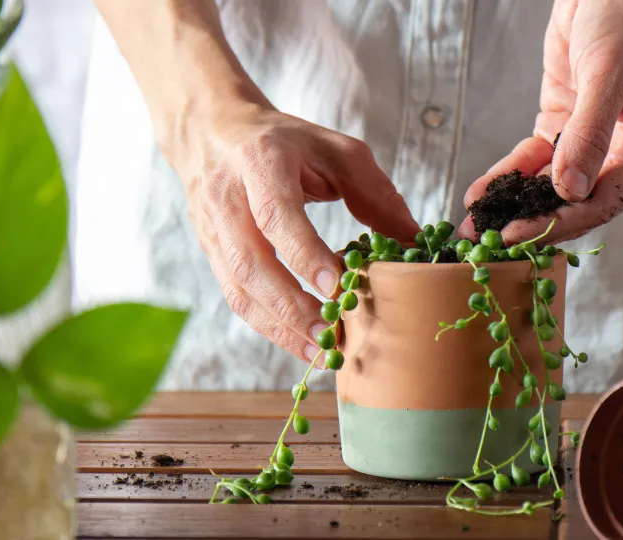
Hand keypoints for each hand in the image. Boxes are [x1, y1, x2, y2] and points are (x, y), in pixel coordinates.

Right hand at [175, 102, 418, 362]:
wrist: (215, 132)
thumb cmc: (286, 142)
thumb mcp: (337, 151)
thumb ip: (374, 193)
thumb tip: (412, 241)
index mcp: (260, 162)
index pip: (277, 215)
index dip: (304, 254)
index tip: (336, 287)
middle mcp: (227, 198)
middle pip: (250, 263)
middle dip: (291, 307)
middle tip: (331, 334)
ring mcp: (212, 229)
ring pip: (238, 289)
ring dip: (279, 327)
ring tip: (320, 351)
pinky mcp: (210, 253)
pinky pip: (236, 297)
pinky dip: (269, 326)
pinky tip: (300, 342)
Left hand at [460, 0, 622, 244]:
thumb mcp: (610, 73)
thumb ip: (589, 134)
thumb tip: (570, 190)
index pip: (605, 200)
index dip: (560, 220)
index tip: (520, 233)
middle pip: (575, 202)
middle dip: (531, 221)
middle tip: (488, 242)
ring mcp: (591, 145)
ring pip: (549, 186)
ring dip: (513, 204)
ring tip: (475, 225)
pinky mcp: (562, 129)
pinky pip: (533, 161)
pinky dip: (507, 176)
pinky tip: (481, 194)